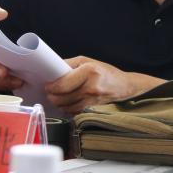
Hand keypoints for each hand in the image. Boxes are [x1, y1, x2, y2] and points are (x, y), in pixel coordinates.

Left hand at [45, 56, 164, 113]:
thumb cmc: (105, 72)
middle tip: (51, 91)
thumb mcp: (87, 61)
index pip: (62, 84)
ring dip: (59, 103)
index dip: (51, 86)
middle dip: (52, 95)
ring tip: (58, 96)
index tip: (48, 85)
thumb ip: (69, 64)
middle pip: (62, 97)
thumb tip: (53, 69)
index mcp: (89, 71)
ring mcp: (92, 100)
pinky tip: (68, 102)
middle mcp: (91, 87)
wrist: (124, 86)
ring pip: (66, 107)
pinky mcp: (92, 109)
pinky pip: (73, 111)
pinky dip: (68, 108)